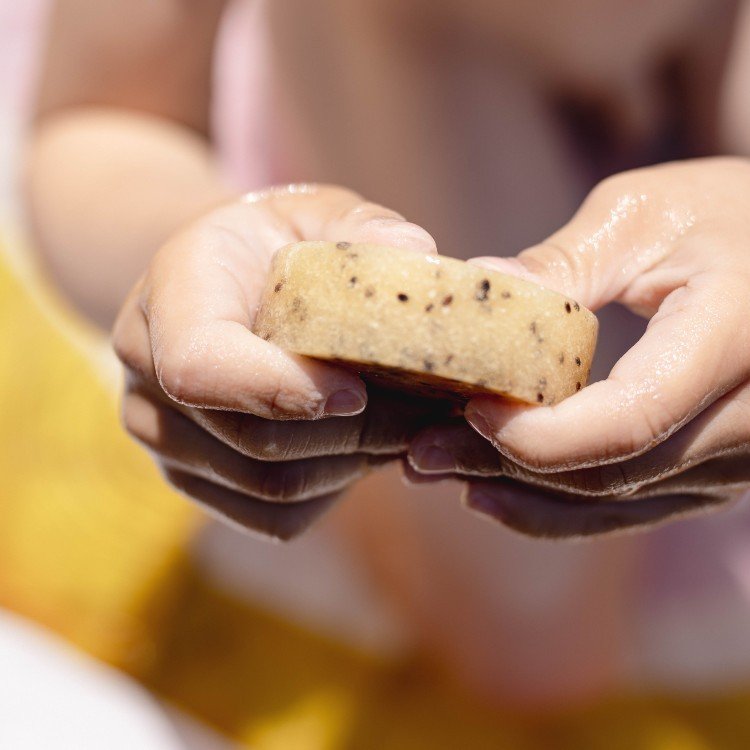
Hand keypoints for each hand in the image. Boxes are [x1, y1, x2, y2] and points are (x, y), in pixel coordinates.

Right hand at [113, 184, 437, 538]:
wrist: (225, 287)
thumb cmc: (278, 245)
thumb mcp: (320, 214)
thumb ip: (365, 228)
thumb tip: (419, 255)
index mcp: (173, 294)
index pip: (200, 365)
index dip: (281, 388)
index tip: (359, 388)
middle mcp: (147, 373)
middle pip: (254, 440)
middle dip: (354, 432)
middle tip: (426, 410)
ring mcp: (163, 436)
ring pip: (270, 487)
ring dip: (352, 463)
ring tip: (404, 425)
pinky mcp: (195, 478)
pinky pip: (273, 517)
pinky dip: (332, 492)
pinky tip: (362, 449)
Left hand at [409, 158, 749, 536]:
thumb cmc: (729, 215)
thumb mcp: (646, 215)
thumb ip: (566, 261)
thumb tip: (476, 284)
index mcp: (733, 340)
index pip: (630, 418)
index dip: (540, 431)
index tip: (466, 409)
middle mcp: (749, 418)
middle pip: (608, 472)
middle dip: (503, 464)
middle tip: (420, 451)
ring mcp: (735, 458)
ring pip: (613, 502)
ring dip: (518, 493)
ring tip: (437, 470)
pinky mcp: (712, 470)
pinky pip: (629, 506)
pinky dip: (556, 507)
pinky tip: (489, 492)